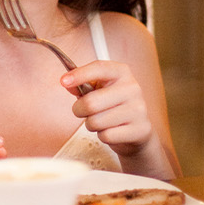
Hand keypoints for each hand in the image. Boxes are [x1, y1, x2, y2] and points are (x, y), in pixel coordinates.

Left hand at [65, 60, 171, 176]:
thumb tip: (67, 83)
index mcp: (122, 72)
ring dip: (91, 124)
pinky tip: (112, 130)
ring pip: (96, 121)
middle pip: (91, 102)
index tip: (63, 81)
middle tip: (83, 111)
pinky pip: (107, 136)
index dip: (79, 74)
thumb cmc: (113, 106)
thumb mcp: (98, 90)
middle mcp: (132, 87)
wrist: (137, 130)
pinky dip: (103, 136)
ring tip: (101, 121)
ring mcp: (138, 109)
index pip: (99, 68)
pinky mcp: (140, 129)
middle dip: (79, 110)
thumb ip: (81, 85)